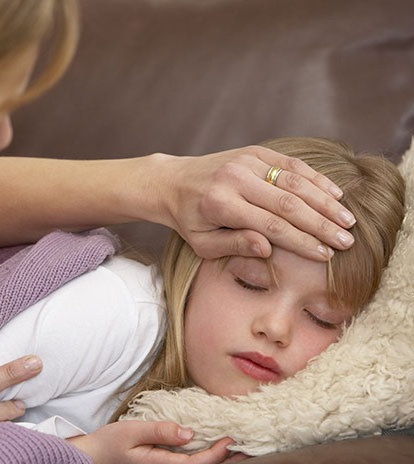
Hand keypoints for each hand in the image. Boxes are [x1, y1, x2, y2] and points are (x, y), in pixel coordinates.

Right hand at [68, 421, 235, 463]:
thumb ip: (161, 431)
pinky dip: (199, 452)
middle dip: (223, 458)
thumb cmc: (108, 444)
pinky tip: (205, 444)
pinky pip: (183, 459)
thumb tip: (190, 433)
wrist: (89, 457)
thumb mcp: (132, 431)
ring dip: (213, 456)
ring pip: (193, 463)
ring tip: (232, 445)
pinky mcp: (156, 462)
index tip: (232, 440)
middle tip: (246, 446)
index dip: (217, 454)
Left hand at [145, 146, 355, 260]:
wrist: (172, 181)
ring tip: (348, 221)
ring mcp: (245, 161)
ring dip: (325, 201)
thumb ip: (235, 245)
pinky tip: (335, 194)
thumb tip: (268, 248)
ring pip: (294, 181)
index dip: (301, 242)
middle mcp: (234, 179)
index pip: (270, 226)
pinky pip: (290, 164)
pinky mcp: (254, 151)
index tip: (326, 255)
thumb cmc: (190, 219)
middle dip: (321, 224)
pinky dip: (315, 178)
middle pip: (287, 203)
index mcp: (220, 205)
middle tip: (347, 241)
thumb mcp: (203, 243)